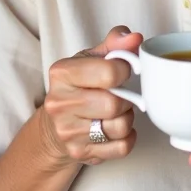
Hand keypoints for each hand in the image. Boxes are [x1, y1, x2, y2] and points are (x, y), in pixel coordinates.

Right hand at [40, 26, 142, 170]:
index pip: (109, 72)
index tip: (123, 71)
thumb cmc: (79, 86)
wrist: (56, 125)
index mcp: (62, 73)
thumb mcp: (92, 58)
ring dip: (126, 118)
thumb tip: (135, 38)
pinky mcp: (79, 152)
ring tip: (117, 111)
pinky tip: (116, 129)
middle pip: (114, 104)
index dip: (125, 70)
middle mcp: (59, 103)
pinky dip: (127, 137)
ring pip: (119, 127)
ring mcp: (67, 132)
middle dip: (126, 98)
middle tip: (121, 94)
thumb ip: (115, 43)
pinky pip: (122, 147)